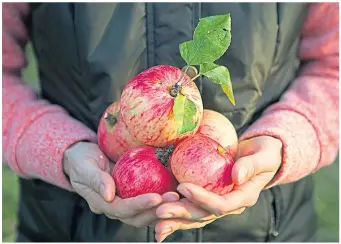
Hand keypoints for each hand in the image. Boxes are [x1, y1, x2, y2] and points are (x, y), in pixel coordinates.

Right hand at [63, 141, 179, 227]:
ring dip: (162, 207)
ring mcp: (124, 202)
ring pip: (145, 213)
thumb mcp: (84, 167)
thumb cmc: (81, 160)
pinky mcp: (132, 194)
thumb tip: (109, 195)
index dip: (140, 205)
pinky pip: (148, 200)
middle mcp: (115, 206)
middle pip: (138, 216)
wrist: (82, 158)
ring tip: (179, 197)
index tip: (157, 197)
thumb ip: (96, 179)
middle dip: (157, 210)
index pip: (123, 209)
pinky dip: (161, 199)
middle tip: (174, 198)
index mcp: (101, 203)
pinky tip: (174, 189)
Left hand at [154, 136, 281, 241]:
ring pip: (195, 215)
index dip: (203, 198)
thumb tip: (237, 175)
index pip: (221, 205)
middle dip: (181, 213)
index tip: (183, 186)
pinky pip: (192, 206)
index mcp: (244, 197)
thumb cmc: (265, 153)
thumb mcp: (264, 156)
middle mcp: (230, 204)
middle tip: (160, 210)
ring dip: (175, 218)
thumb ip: (251, 165)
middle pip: (203, 214)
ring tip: (155, 219)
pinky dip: (176, 212)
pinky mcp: (209, 197)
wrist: (262, 155)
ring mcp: (218, 202)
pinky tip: (158, 215)